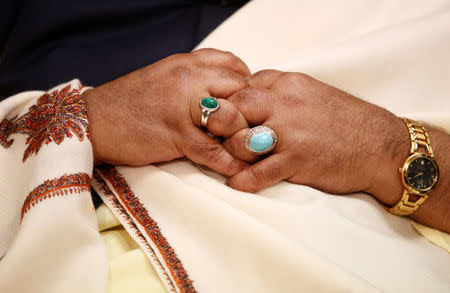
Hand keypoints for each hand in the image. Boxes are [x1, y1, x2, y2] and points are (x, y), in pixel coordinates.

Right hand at [83, 48, 249, 175]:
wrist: (93, 121)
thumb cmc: (129, 102)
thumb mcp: (164, 77)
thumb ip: (194, 78)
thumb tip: (225, 90)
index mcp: (186, 64)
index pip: (234, 65)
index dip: (248, 85)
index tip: (252, 102)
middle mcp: (188, 79)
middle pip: (240, 90)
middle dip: (253, 111)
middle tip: (257, 128)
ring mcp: (182, 107)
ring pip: (233, 119)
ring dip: (246, 138)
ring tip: (252, 150)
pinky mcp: (175, 134)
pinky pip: (213, 151)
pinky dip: (230, 164)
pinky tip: (238, 170)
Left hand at [223, 70, 408, 203]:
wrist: (382, 146)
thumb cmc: (347, 121)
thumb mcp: (312, 92)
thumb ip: (281, 91)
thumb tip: (249, 95)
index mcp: (288, 83)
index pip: (242, 86)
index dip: (231, 104)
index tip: (229, 118)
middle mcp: (286, 103)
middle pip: (234, 107)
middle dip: (224, 124)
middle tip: (222, 138)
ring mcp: (290, 132)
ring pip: (239, 139)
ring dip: (232, 153)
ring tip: (237, 160)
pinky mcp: (297, 159)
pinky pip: (259, 172)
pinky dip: (243, 180)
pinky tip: (238, 183)